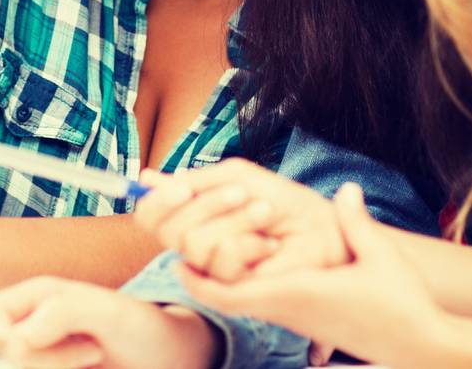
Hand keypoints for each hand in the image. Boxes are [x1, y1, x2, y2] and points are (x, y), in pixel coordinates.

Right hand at [0, 276, 220, 368]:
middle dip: (44, 362)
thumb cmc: (144, 329)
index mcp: (39, 295)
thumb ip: (67, 310)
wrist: (170, 360)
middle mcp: (34, 323)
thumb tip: (21, 335)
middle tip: (91, 353)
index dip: (9, 337)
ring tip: (95, 359)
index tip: (55, 342)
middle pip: (3, 354)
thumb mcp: (113, 312)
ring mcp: (43, 353)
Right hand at [134, 159, 347, 281]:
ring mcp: (215, 275)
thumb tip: (145, 178)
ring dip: (237, 220)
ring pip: (195, 244)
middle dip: (209, 203)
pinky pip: (222, 261)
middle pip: (169, 230)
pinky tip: (270, 246)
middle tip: (242, 194)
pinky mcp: (235, 293)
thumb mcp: (237, 179)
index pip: (150, 217)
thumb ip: (195, 182)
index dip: (157, 201)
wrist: (326, 229)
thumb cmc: (286, 204)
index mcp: (193, 221)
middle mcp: (198, 250)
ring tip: (266, 217)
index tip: (182, 186)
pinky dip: (250, 243)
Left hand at [179, 183, 459, 368]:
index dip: (198, 276)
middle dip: (199, 277)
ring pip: (241, 304)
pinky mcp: (305, 322)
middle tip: (183, 248)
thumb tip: (346, 190)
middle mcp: (287, 309)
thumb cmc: (401, 304)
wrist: (419, 347)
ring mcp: (295, 319)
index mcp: (295, 293)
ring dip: (221, 280)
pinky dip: (244, 286)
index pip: (230, 292)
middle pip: (225, 300)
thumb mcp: (380, 256)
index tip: (177, 255)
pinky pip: (260, 305)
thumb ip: (357, 223)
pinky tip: (252, 261)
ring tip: (212, 246)